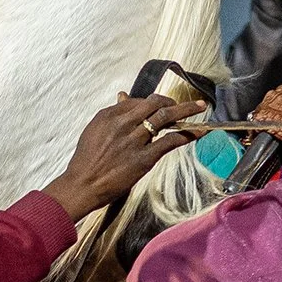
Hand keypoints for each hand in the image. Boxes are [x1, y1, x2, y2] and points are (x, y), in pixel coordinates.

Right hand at [42, 95, 198, 220]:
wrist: (82, 185)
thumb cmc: (87, 161)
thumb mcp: (96, 130)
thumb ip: (113, 114)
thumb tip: (123, 96)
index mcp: (109, 115)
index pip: (139, 101)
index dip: (155, 101)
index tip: (163, 105)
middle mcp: (123, 124)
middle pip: (155, 103)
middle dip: (173, 101)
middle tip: (186, 104)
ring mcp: (134, 140)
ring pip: (165, 117)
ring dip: (186, 110)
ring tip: (200, 107)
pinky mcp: (143, 158)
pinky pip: (170, 140)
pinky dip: (188, 134)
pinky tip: (199, 131)